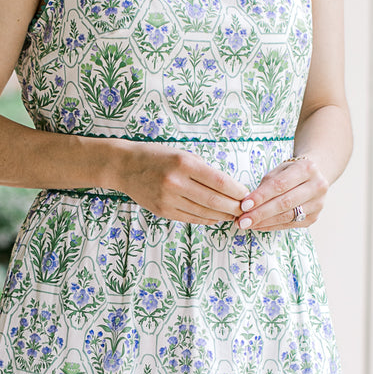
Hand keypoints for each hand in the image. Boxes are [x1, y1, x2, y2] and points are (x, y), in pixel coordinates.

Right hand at [112, 144, 248, 224]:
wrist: (125, 166)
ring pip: (204, 212)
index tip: (247, 194)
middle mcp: (175, 182)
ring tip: (234, 214)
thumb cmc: (158, 157)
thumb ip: (204, 170)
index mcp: (183, 163)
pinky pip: (191, 218)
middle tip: (246, 208)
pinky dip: (207, 219)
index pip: (219, 181)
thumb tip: (231, 188)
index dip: (237, 191)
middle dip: (234, 206)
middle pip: (214, 200)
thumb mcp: (183, 154)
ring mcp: (168, 199)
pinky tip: (217, 217)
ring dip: (223, 215)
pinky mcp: (162, 211)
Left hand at [235, 154, 327, 231]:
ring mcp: (317, 204)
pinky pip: (289, 224)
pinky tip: (258, 226)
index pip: (280, 185)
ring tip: (247, 224)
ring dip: (264, 222)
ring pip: (287, 216)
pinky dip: (271, 226)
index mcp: (307, 168)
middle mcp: (317, 186)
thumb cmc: (291, 172)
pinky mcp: (313, 217)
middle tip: (242, 221)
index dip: (261, 196)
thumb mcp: (279, 170)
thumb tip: (247, 204)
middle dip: (260, 213)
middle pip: (284, 203)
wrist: (315, 177)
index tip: (244, 205)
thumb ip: (266, 185)